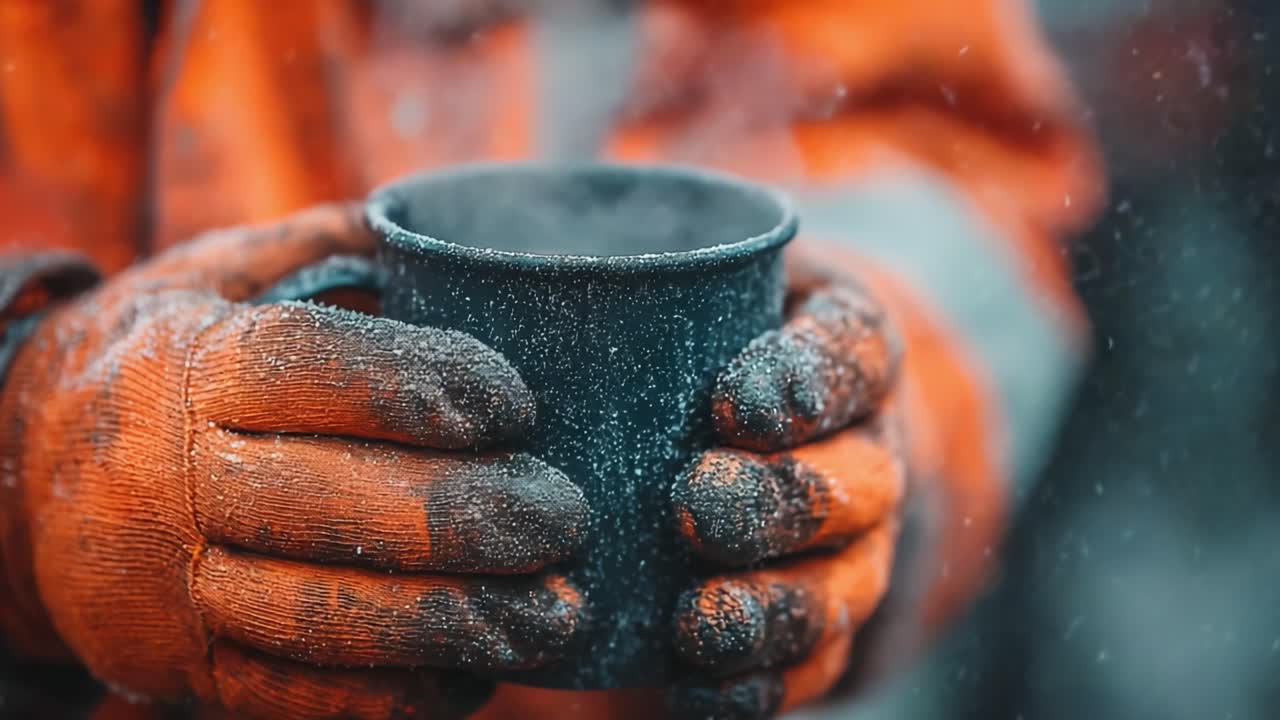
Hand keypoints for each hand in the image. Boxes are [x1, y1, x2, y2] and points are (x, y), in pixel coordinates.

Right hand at [0, 204, 587, 719]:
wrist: (13, 476)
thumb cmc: (159, 362)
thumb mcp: (217, 278)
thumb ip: (327, 251)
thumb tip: (446, 232)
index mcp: (190, 364)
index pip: (311, 366)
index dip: (425, 383)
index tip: (519, 405)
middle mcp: (170, 476)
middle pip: (332, 502)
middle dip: (468, 517)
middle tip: (564, 518)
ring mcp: (168, 586)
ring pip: (320, 617)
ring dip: (453, 624)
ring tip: (553, 617)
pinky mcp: (180, 669)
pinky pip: (294, 698)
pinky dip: (396, 695)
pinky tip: (476, 676)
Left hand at [668, 249, 905, 718]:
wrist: (788, 435)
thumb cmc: (717, 341)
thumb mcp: (701, 282)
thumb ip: (634, 275)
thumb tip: (472, 266)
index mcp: (846, 352)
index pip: (852, 353)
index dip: (807, 382)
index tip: (734, 403)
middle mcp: (868, 450)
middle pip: (855, 481)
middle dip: (781, 501)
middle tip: (697, 504)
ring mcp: (857, 545)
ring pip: (841, 584)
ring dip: (776, 606)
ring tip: (702, 620)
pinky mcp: (825, 620)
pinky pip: (815, 663)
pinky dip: (763, 684)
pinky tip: (700, 690)